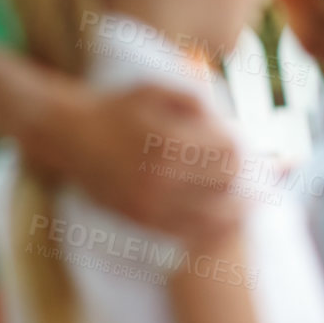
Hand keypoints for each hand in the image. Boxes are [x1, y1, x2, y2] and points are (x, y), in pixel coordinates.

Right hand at [31, 83, 242, 241]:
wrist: (65, 133)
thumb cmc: (115, 107)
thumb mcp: (154, 89)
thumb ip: (194, 100)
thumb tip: (228, 120)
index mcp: (170, 140)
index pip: (231, 153)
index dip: (248, 152)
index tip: (251, 150)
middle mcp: (160, 175)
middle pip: (227, 183)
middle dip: (244, 178)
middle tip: (258, 178)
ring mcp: (149, 202)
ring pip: (214, 215)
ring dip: (236, 208)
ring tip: (249, 202)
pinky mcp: (139, 219)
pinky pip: (187, 233)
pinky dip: (211, 229)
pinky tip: (222, 220)